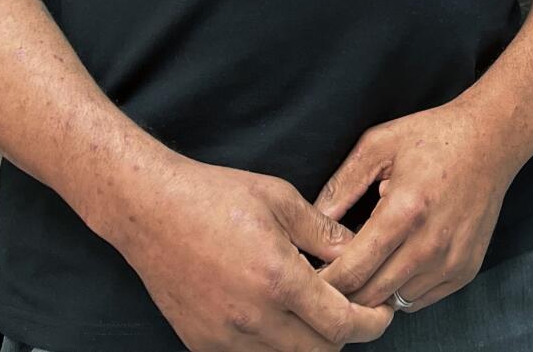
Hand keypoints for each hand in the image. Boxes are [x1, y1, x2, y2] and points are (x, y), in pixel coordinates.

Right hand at [101, 152, 393, 350]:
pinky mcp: (202, 344)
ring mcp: (224, 337)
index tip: (382, 311)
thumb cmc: (216, 196)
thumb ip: (325, 233)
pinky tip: (279, 317)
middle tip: (354, 310)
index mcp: (278, 279)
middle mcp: (252, 318)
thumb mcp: (281, 200)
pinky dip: (274, 347)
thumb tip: (361, 252)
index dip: (371, 323)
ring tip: (316, 311)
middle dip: (345, 334)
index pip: (342, 324)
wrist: (150, 211)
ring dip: (310, 343)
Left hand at [314, 97, 529, 314]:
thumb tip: (310, 224)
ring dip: (374, 291)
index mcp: (404, 211)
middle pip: (370, 296)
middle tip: (330, 275)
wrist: (491, 141)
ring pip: (394, 302)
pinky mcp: (465, 271)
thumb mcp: (378, 145)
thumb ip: (340, 185)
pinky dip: (401, 289)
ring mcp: (451, 262)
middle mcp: (430, 245)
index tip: (309, 274)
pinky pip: (419, 300)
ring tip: (364, 265)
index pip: (352, 271)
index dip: (323, 280)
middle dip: (343, 292)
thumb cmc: (433, 137)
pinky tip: (395, 262)